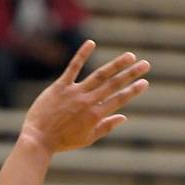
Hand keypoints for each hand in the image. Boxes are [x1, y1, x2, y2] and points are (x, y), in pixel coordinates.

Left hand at [20, 41, 149, 156]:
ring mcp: (75, 92)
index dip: (133, 90)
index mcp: (95, 115)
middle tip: (146, 64)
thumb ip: (106, 127)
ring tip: (129, 56)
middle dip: (131, 74)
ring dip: (116, 64)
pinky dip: (82, 55)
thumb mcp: (87, 139)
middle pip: (114, 84)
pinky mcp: (60, 86)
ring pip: (99, 75)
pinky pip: (73, 68)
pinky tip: (91, 43)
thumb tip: (124, 117)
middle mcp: (88, 102)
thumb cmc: (63, 141)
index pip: (119, 99)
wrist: (38, 139)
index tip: (145, 82)